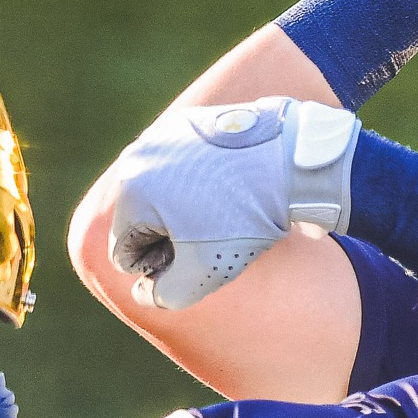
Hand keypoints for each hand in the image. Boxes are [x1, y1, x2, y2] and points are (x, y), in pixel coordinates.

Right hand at [106, 98, 359, 310]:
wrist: (292, 163)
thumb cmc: (247, 220)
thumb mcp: (205, 272)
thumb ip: (166, 294)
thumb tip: (144, 291)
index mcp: (130, 192)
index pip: (124, 252)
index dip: (158, 268)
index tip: (197, 258)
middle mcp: (137, 156)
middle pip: (138, 220)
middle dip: (167, 238)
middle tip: (211, 238)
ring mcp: (162, 134)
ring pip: (157, 193)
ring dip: (180, 211)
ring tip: (222, 213)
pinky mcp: (188, 122)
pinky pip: (177, 167)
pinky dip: (194, 183)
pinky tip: (228, 188)